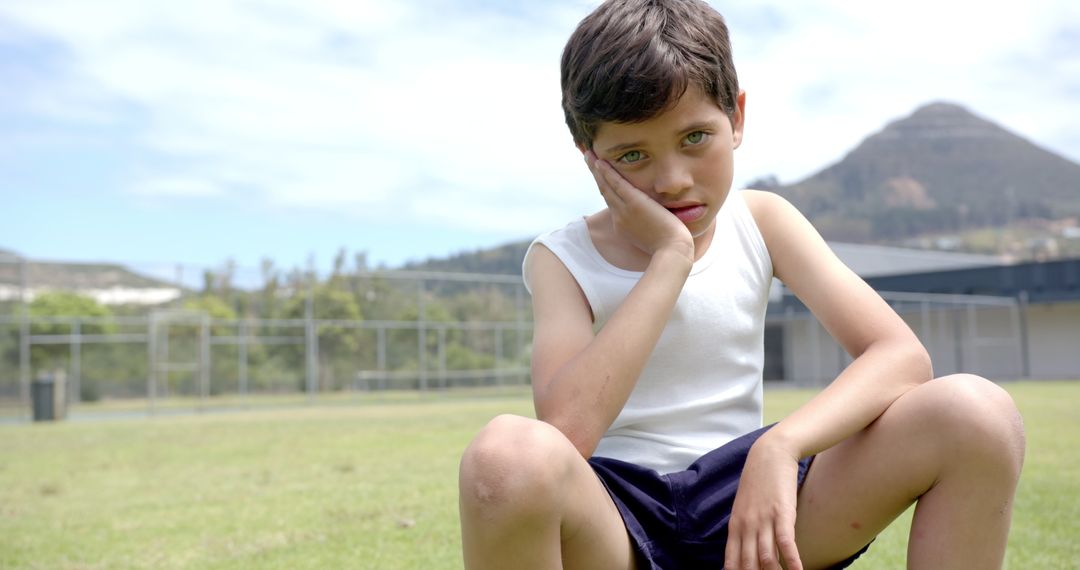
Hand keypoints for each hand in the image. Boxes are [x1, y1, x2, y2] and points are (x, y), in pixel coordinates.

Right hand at [585, 151, 693, 261]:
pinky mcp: (634, 203)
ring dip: (596, 170)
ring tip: (588, 155)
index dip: (606, 188)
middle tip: (588, 160)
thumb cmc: (670, 247)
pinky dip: (607, 172)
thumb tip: (657, 218)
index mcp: (624, 226)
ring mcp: (624, 210)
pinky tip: (600, 161)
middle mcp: (620, 217)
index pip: (613, 203)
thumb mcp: (655, 236)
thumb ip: (651, 225)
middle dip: (596, 175)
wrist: (671, 251)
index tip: (601, 179)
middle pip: (605, 192)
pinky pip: (616, 184)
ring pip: (606, 186)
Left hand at [724, 436, 803, 569]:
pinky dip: (792, 561)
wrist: (769, 454)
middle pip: (748, 565)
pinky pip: (785, 542)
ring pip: (766, 558)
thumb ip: (743, 530)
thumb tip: (745, 551)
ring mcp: (764, 520)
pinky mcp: (782, 513)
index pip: (732, 562)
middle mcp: (747, 526)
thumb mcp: (744, 507)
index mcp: (735, 527)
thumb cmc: (758, 482)